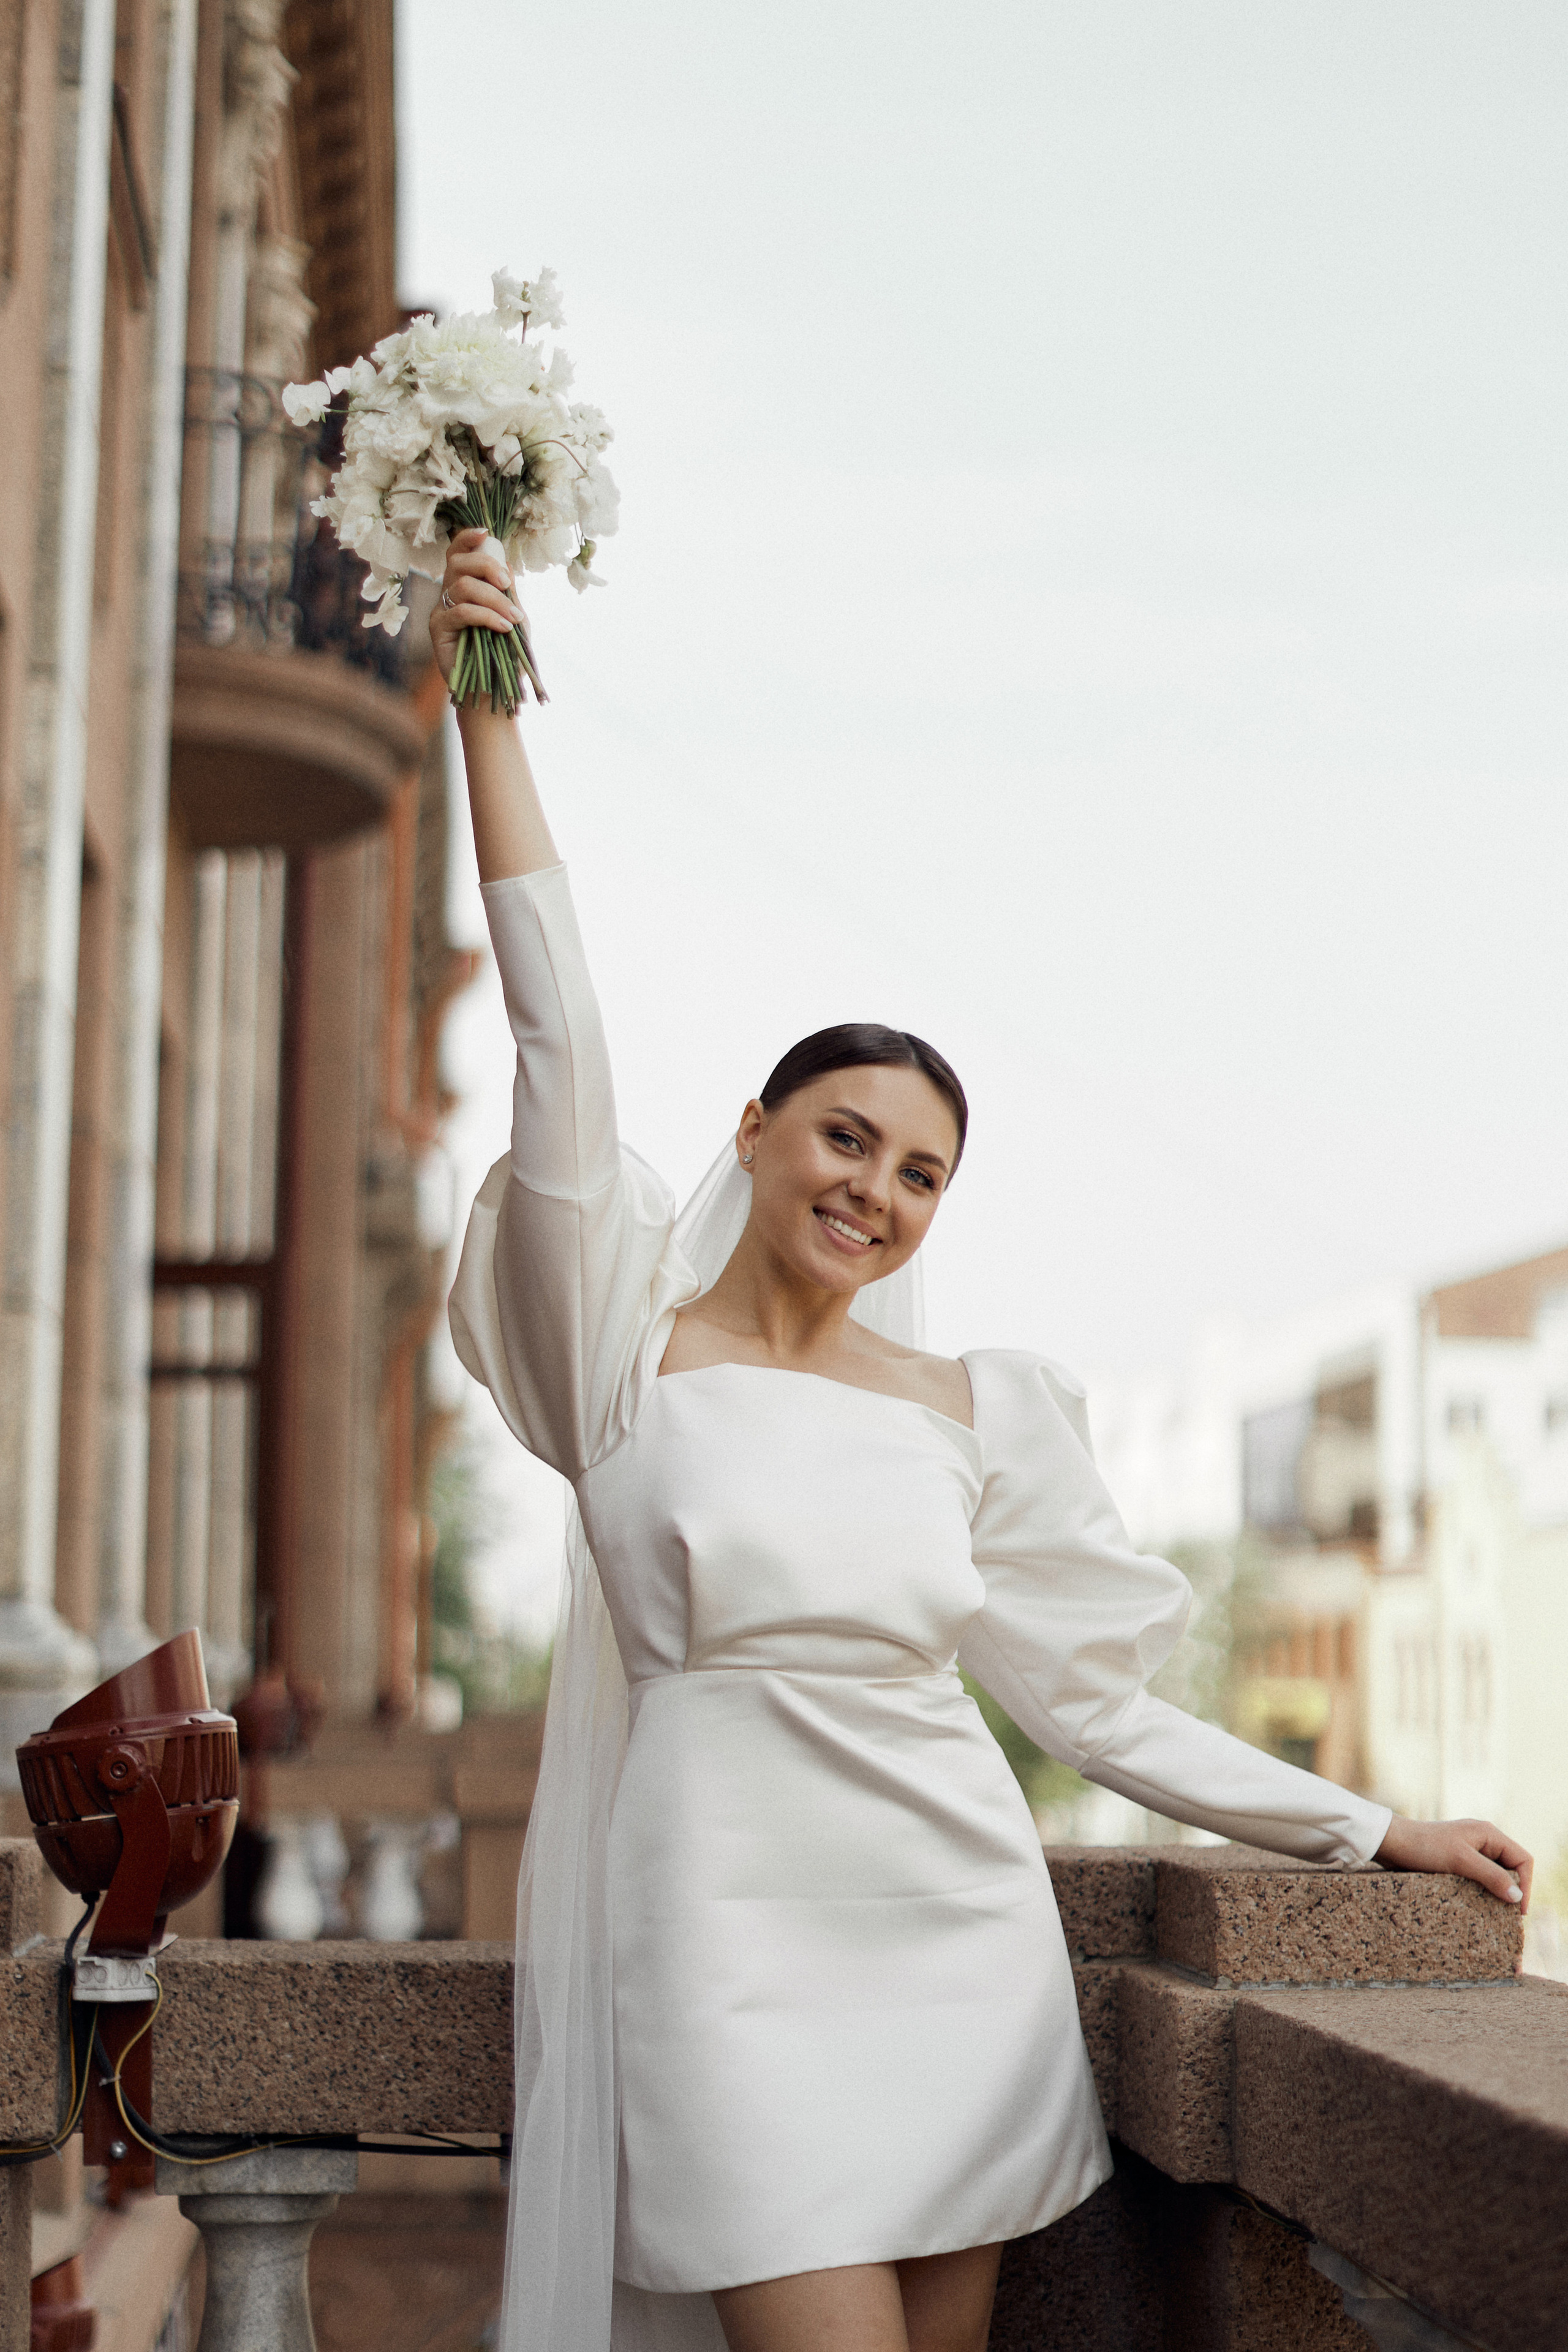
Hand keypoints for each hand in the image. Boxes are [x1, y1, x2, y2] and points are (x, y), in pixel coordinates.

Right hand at [429, 527, 525, 688]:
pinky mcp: (438, 630)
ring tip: (512, 618)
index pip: (458, 552)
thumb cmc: (504, 656)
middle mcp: (449, 594)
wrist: (492, 691)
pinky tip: (502, 628)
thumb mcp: (513, 617)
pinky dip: (486, 616)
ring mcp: (441, 611)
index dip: (468, 538)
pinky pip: (461, 611)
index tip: (485, 534)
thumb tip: (505, 563)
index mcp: (465, 585)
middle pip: (458, 562)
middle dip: (486, 566)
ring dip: (493, 599)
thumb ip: (507, 592)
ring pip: (463, 586)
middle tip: (506, 585)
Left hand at [1375, 1815, 1531, 1910]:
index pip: (1523, 1859)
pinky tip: (1476, 1906)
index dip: (1526, 1885)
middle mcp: (1482, 1841)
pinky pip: (1478, 1879)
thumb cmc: (1424, 1847)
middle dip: (1512, 1891)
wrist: (1390, 1843)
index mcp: (1489, 1834)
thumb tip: (1517, 1897)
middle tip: (1507, 1917)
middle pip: (1511, 1869)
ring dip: (1496, 1893)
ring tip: (1493, 1915)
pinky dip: (1481, 1892)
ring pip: (1495, 1875)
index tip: (1518, 1910)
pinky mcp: (1457, 1862)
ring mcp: (1470, 1851)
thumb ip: (1491, 1876)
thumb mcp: (1460, 1861)